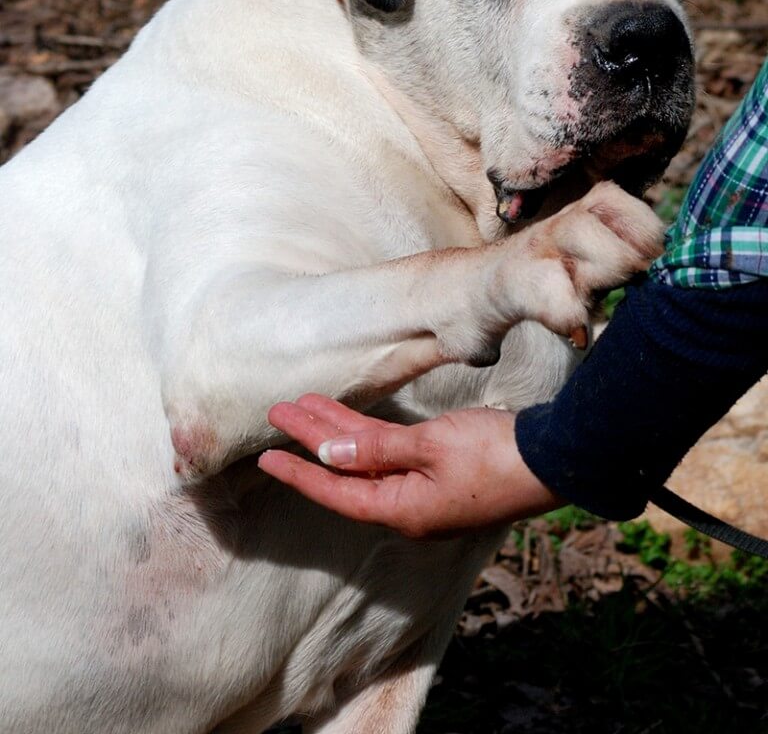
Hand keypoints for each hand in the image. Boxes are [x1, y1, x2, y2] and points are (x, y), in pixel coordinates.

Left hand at [258, 394, 562, 538]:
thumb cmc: (494, 455)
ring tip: (307, 405)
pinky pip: (393, 455)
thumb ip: (377, 449)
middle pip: (349, 470)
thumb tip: (329, 453)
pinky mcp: (444, 474)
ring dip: (339, 431)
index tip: (265, 457)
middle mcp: (408, 506)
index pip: (335, 490)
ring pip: (370, 459)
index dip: (299, 471)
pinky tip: (354, 421)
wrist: (555, 459)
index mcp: (402, 509)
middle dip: (313, 440)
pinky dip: (370, 436)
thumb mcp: (432, 448)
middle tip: (280, 412)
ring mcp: (427, 491)